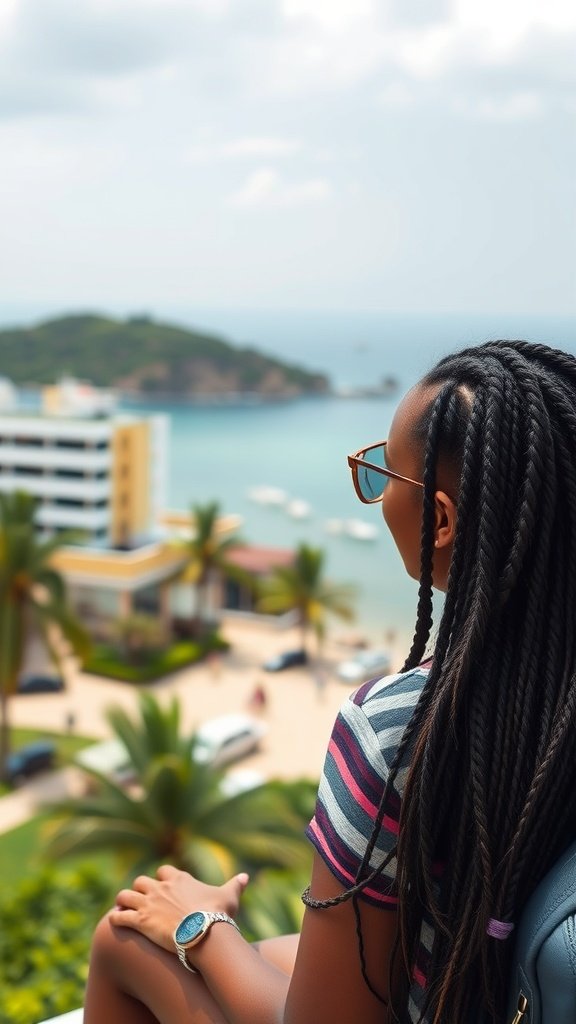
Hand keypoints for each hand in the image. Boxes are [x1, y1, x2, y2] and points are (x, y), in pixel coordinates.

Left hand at [109, 864, 248, 952]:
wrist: (206, 933)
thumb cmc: (218, 915)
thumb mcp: (229, 896)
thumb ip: (235, 884)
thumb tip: (246, 877)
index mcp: (180, 879)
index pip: (164, 871)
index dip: (162, 879)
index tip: (162, 887)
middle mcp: (161, 887)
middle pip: (141, 881)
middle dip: (140, 890)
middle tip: (141, 900)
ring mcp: (149, 903)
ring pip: (125, 896)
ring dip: (122, 902)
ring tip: (122, 909)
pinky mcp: (140, 921)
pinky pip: (119, 916)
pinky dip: (116, 919)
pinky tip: (115, 922)